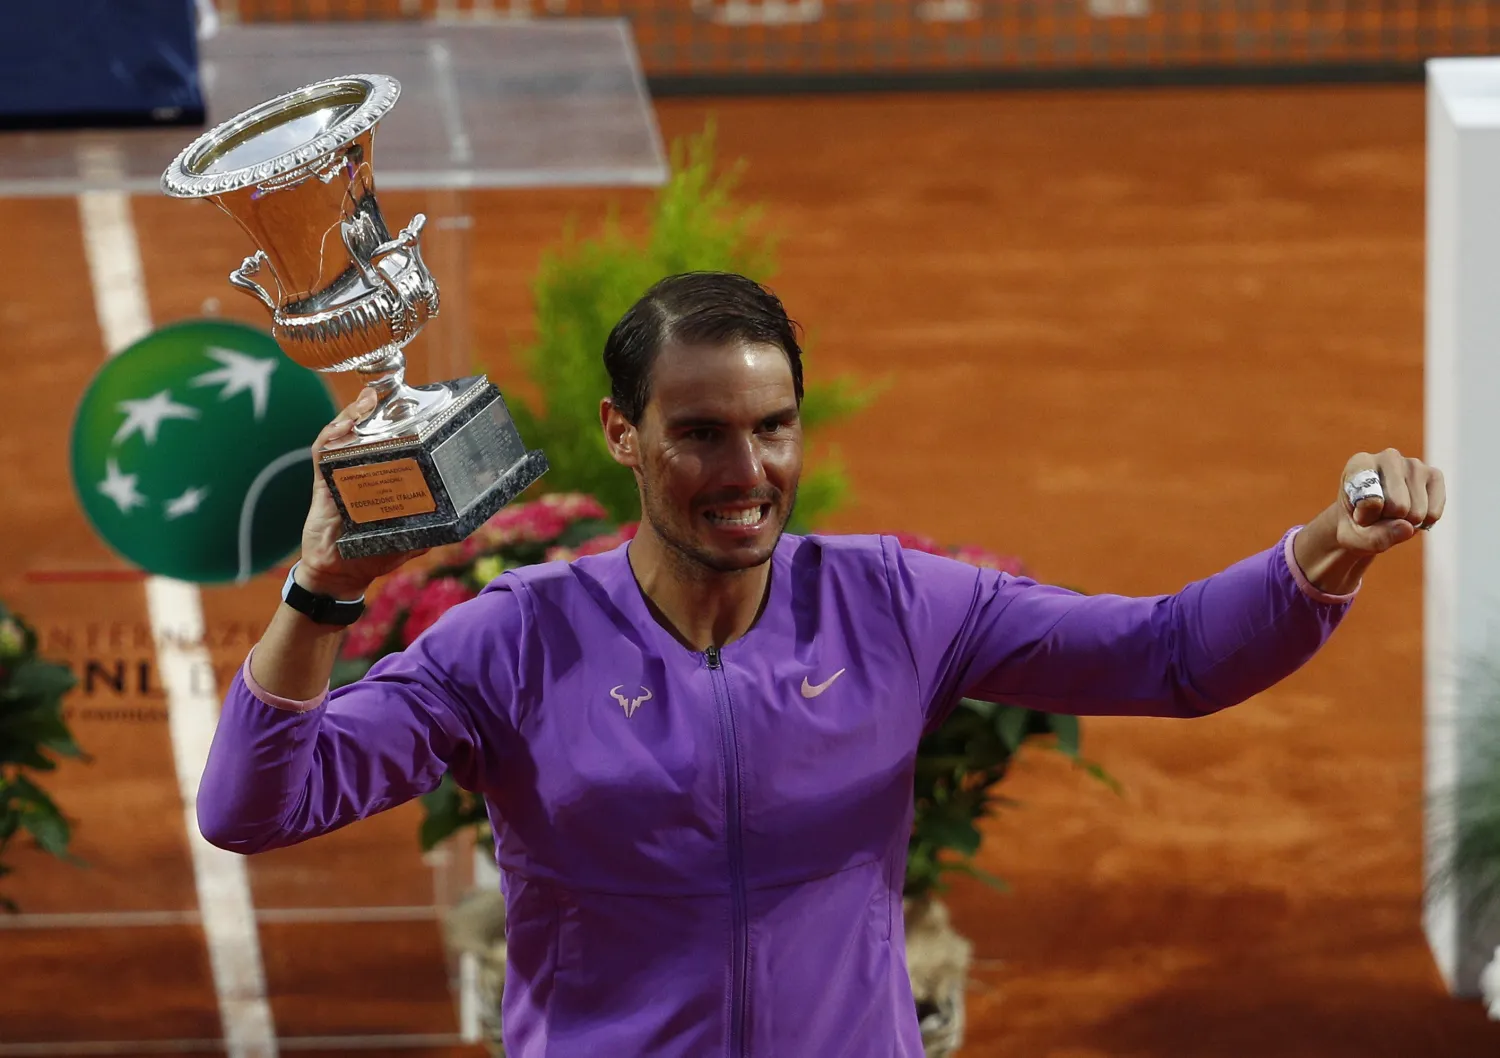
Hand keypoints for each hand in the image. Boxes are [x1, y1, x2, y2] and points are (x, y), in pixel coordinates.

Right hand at [297, 387, 428, 597]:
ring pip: (343, 434)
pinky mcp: (322, 482)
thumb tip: (463, 525)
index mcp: (380, 479)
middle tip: (391, 395)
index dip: (397, 423)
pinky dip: (333, 435)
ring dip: (354, 414)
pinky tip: (346, 424)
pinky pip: (323, 452)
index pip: (388, 444)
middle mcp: (359, 471)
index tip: (415, 406)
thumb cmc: (372, 554)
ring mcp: (339, 474)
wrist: (337, 574)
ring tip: (370, 400)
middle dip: (376, 410)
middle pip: (364, 432)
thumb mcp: (407, 540)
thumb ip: (428, 530)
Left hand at [1336, 447, 1445, 552]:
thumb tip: (1408, 527)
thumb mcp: (1355, 538)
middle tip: (1378, 515)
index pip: (1370, 498)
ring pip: (1417, 512)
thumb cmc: (1357, 525)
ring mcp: (1414, 464)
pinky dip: (1423, 522)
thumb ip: (1375, 537)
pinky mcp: (1434, 475)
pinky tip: (1410, 513)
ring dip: (1405, 522)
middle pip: (1398, 506)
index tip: (1358, 514)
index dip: (1365, 518)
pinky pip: (1433, 513)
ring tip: (1392, 513)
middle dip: (1389, 520)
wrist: (1368, 521)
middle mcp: (1388, 457)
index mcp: (1359, 463)